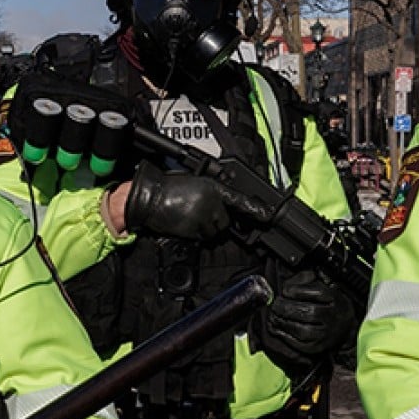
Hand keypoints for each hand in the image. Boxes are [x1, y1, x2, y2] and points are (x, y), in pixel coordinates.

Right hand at [122, 161, 265, 239]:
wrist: (149, 198)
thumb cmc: (167, 188)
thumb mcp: (194, 182)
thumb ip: (212, 192)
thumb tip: (223, 202)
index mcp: (212, 187)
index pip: (239, 199)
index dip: (255, 209)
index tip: (268, 215)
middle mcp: (211, 202)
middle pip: (226, 220)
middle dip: (218, 219)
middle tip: (201, 212)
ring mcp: (203, 217)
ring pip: (216, 230)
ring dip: (208, 226)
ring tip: (191, 216)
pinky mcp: (194, 230)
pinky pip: (204, 237)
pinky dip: (198, 233)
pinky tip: (187, 222)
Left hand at [252, 269, 355, 376]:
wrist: (343, 328)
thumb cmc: (327, 303)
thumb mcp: (322, 286)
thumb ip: (305, 281)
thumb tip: (288, 286)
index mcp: (336, 299)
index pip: (319, 294)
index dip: (299, 291)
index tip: (286, 290)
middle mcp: (334, 318)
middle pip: (310, 313)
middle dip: (288, 308)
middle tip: (276, 304)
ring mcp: (326, 335)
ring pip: (304, 331)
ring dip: (285, 322)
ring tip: (274, 315)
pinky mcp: (317, 347)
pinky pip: (300, 344)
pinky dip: (285, 336)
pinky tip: (277, 327)